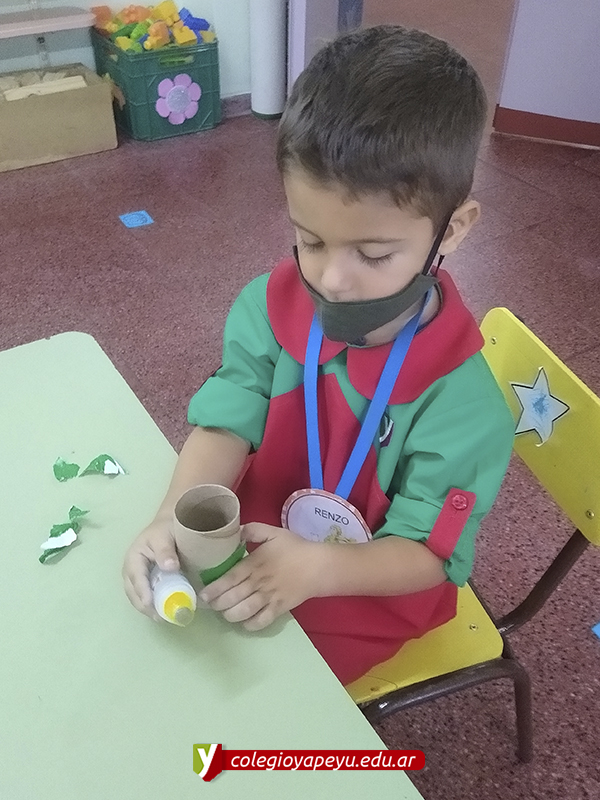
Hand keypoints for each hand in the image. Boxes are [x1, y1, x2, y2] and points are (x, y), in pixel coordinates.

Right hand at [122, 518, 179, 619]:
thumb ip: (166, 550)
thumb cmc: (165, 530)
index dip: (142, 591)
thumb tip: (170, 567)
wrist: (167, 527)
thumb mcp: (165, 536)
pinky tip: (162, 612)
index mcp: (134, 557)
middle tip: (159, 617)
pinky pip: (144, 596)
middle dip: (144, 606)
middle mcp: (131, 569)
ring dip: (147, 609)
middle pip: (133, 591)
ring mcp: (136, 577)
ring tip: (162, 618)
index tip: (149, 603)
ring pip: (137, 597)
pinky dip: (151, 605)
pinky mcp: (144, 583)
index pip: (136, 577)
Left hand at [199, 523, 324, 631]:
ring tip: (224, 613)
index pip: (229, 578)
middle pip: (233, 598)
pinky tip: (244, 622)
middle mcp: (259, 583)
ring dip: (230, 615)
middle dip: (218, 604)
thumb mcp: (273, 532)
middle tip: (210, 605)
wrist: (318, 565)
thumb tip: (235, 532)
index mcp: (255, 564)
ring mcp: (269, 598)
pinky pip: (261, 621)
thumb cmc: (294, 548)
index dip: (214, 588)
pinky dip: (250, 625)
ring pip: (244, 612)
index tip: (203, 594)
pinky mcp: (279, 609)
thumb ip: (252, 530)